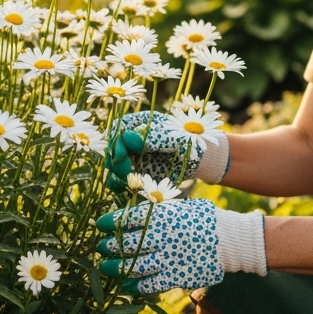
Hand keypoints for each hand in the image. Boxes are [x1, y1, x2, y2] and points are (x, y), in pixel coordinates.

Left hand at [96, 198, 265, 294]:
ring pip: (133, 266)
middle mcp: (162, 236)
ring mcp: (168, 258)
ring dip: (116, 267)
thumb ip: (158, 211)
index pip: (128, 218)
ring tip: (106, 267)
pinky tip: (125, 285)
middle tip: (101, 248)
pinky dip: (134, 286)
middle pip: (126, 243)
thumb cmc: (204, 219)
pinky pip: (148, 284)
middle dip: (109, 246)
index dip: (110, 222)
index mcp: (162, 215)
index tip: (100, 225)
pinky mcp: (175, 276)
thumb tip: (133, 213)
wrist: (230, 240)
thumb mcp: (181, 207)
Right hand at [104, 111, 227, 191]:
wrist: (200, 159)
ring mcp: (132, 156)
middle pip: (112, 149)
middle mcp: (132, 139)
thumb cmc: (190, 141)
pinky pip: (122, 180)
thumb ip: (153, 136)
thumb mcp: (175, 137)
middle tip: (129, 173)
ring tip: (129, 184)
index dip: (115, 143)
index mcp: (139, 123)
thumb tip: (129, 137)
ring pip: (113, 166)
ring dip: (116, 176)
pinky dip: (121, 186)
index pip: (118, 129)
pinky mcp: (136, 172)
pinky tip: (128, 190)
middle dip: (117, 163)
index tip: (122, 156)